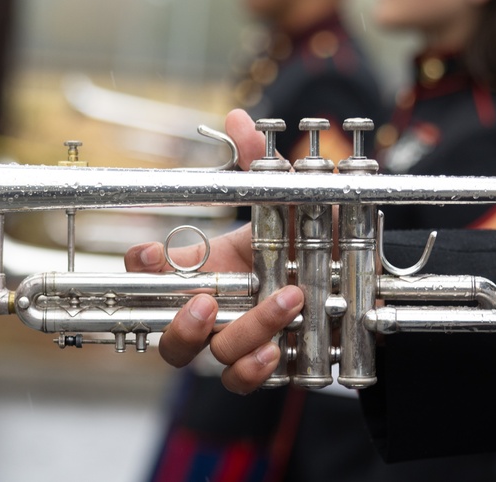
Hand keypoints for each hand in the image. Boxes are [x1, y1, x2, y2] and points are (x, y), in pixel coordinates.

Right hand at [123, 109, 303, 393]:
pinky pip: (241, 379)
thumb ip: (261, 165)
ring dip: (245, 330)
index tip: (147, 255)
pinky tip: (276, 352)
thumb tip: (238, 115)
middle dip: (179, 323)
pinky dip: (252, 369)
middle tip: (204, 302)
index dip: (140, 268)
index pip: (150, 274)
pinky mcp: (263, 365)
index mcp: (206, 267)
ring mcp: (235, 341)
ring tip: (288, 299)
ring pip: (212, 354)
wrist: (354, 280)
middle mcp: (214, 309)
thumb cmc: (308, 239)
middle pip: (167, 334)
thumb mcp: (290, 200)